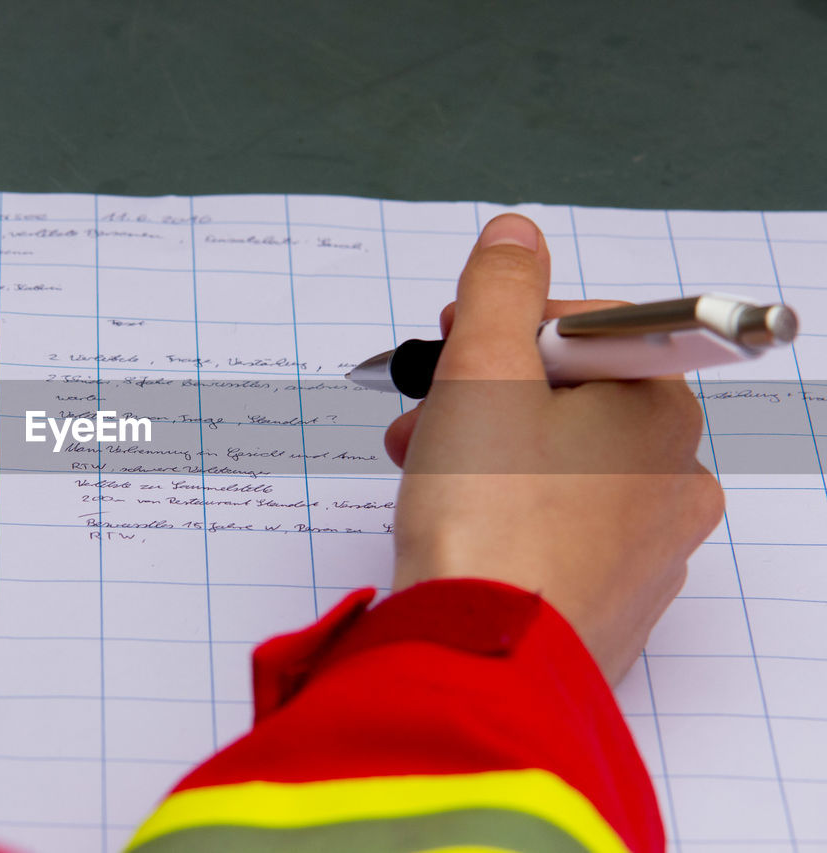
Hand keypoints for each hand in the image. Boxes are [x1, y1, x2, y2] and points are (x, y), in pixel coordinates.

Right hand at [383, 213, 723, 682]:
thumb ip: (498, 288)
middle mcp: (672, 482)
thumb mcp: (481, 369)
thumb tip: (517, 237)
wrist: (481, 660)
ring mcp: (645, 553)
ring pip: (561, 468)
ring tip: (420, 465)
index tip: (456, 333)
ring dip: (485, 449)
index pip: (596, 331)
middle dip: (486, 390)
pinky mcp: (607, 604)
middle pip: (574, 401)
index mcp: (660, 413)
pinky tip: (455, 524)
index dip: (515, 322)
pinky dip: (504, 512)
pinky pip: (555, 531)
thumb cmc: (488, 515)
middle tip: (427, 403)